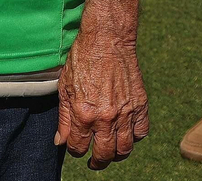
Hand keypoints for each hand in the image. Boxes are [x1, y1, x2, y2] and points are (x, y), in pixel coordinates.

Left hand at [56, 28, 149, 168]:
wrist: (107, 40)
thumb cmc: (82, 60)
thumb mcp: (64, 88)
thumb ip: (64, 118)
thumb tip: (60, 141)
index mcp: (84, 114)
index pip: (79, 147)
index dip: (75, 151)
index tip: (75, 148)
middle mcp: (106, 118)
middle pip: (104, 154)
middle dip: (97, 162)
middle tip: (94, 162)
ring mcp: (126, 113)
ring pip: (125, 148)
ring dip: (116, 155)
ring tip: (110, 153)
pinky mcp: (140, 105)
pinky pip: (141, 132)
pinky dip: (135, 138)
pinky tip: (126, 134)